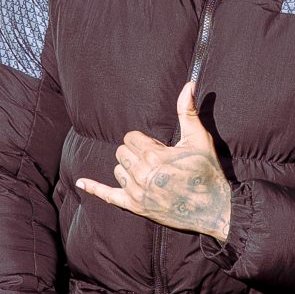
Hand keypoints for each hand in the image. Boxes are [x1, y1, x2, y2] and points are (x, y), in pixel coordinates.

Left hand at [75, 83, 231, 240]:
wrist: (213, 208)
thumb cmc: (207, 171)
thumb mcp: (199, 139)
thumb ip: (187, 112)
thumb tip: (188, 85)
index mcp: (153, 155)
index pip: (131, 138)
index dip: (146, 141)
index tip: (163, 150)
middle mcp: (141, 174)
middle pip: (121, 152)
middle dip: (137, 153)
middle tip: (159, 162)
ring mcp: (136, 192)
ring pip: (118, 170)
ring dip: (130, 170)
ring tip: (153, 175)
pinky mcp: (135, 207)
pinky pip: (108, 196)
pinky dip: (94, 188)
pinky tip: (81, 182)